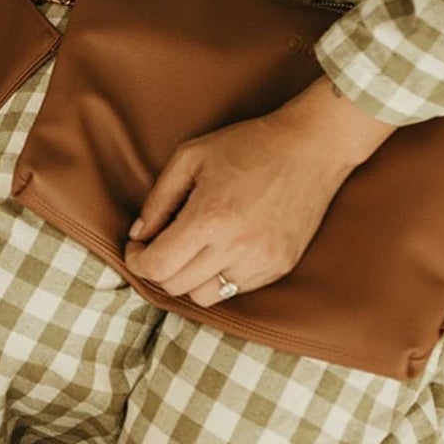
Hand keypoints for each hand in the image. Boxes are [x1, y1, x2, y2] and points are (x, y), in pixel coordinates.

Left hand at [122, 108, 360, 306]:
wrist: (308, 149)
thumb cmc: (246, 146)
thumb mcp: (189, 158)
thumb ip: (158, 199)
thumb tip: (138, 234)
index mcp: (209, 218)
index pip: (158, 267)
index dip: (137, 260)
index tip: (136, 246)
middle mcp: (236, 248)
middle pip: (177, 286)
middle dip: (157, 268)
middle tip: (156, 245)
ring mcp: (262, 263)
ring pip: (206, 297)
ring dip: (188, 278)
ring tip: (187, 249)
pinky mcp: (280, 268)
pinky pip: (236, 290)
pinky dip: (218, 277)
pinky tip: (218, 249)